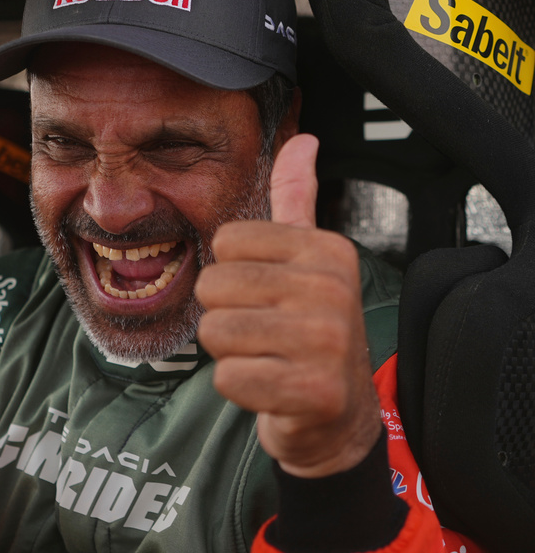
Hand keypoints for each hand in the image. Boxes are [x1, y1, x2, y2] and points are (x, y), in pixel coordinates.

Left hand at [195, 134, 381, 477]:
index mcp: (326, 250)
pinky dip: (239, 388)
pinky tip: (272, 388)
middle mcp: (331, 290)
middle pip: (213, 287)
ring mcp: (327, 342)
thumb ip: (296, 199)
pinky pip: (227, 378)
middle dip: (225, 316)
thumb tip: (303, 139)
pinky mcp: (313, 391)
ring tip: (267, 358)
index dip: (232, 274)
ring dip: (230, 353)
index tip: (266, 296)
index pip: (225, 242)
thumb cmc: (308, 328)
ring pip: (215, 332)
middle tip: (264, 333)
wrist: (338, 414)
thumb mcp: (307, 259)